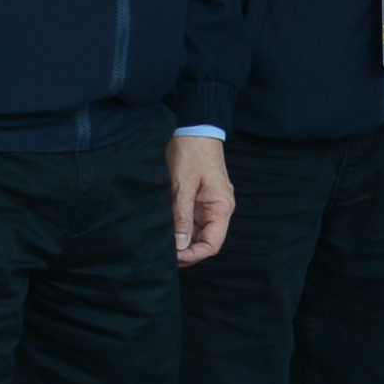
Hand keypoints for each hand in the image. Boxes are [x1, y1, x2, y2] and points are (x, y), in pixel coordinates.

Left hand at [169, 135, 234, 265]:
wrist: (193, 127)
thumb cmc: (191, 151)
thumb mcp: (183, 184)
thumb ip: (182, 215)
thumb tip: (180, 244)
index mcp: (222, 207)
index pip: (213, 244)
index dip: (194, 255)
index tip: (174, 256)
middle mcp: (218, 210)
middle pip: (205, 242)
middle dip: (186, 251)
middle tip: (163, 253)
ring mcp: (208, 206)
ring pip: (197, 234)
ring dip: (182, 242)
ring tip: (161, 245)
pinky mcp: (198, 200)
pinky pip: (191, 222)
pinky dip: (180, 229)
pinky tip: (165, 232)